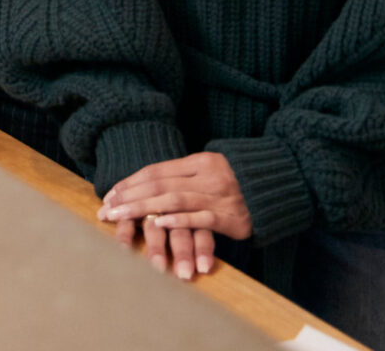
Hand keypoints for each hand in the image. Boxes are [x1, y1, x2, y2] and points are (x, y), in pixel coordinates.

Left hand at [97, 152, 253, 279]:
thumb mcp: (209, 169)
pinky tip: (159, 223)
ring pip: (174, 200)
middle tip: (106, 210)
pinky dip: (178, 220)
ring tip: (121, 216)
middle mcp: (206, 176)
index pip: (156, 170)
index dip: (130, 182)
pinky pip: (200, 218)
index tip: (109, 195)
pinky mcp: (231, 218)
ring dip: (144, 209)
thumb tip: (143, 184)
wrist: (278, 188)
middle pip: (159, 185)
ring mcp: (219, 197)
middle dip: (129, 198)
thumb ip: (182, 175)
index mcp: (199, 161)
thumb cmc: (237, 181)